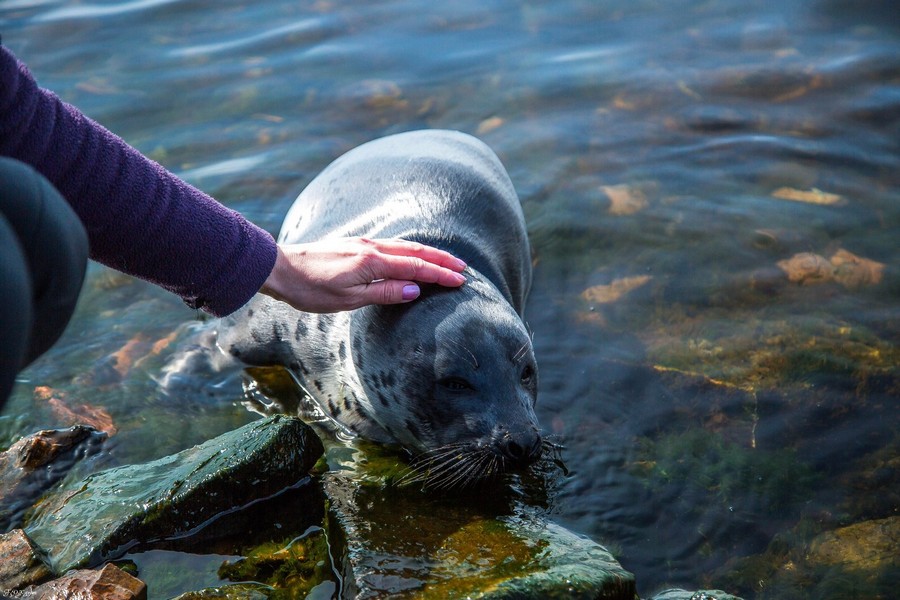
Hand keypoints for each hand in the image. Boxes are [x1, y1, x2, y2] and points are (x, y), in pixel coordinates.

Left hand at [259, 237, 466, 312]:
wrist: (279, 268)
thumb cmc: (310, 289)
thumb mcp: (347, 300)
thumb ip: (383, 293)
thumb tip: (415, 290)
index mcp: (372, 262)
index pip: (415, 267)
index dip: (439, 274)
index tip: (460, 281)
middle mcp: (371, 248)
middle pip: (415, 251)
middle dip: (441, 260)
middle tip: (463, 268)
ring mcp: (363, 244)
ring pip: (404, 246)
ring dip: (428, 253)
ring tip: (446, 261)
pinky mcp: (355, 245)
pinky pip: (391, 245)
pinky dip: (410, 250)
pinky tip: (413, 255)